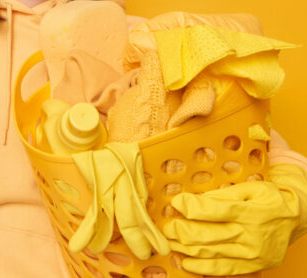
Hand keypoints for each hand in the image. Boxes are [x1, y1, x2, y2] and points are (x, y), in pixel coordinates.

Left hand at [162, 179, 299, 274]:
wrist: (298, 218)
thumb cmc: (269, 198)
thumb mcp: (249, 188)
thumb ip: (221, 196)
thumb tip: (194, 201)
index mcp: (249, 211)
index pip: (213, 210)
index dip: (190, 207)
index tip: (175, 202)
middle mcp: (250, 235)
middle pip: (207, 235)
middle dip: (181, 231)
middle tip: (165, 227)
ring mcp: (252, 254)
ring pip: (211, 253)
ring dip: (185, 250)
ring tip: (168, 243)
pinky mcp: (253, 266)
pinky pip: (223, 269)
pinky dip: (202, 268)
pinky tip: (186, 262)